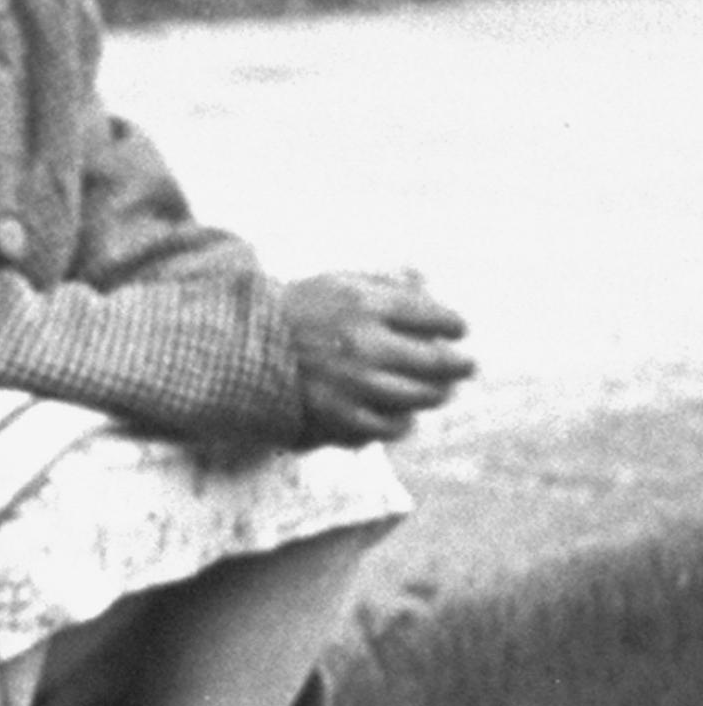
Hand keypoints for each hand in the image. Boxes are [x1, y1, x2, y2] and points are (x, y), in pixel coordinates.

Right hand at [279, 270, 474, 443]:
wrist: (240, 349)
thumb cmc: (298, 312)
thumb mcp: (338, 282)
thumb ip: (386, 281)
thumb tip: (429, 279)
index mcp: (365, 305)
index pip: (435, 318)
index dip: (453, 325)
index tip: (458, 330)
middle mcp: (364, 345)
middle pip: (437, 362)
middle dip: (459, 365)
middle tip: (466, 366)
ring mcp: (353, 384)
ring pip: (421, 397)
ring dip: (438, 393)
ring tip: (440, 390)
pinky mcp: (340, 416)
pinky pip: (391, 426)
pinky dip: (405, 422)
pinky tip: (406, 414)